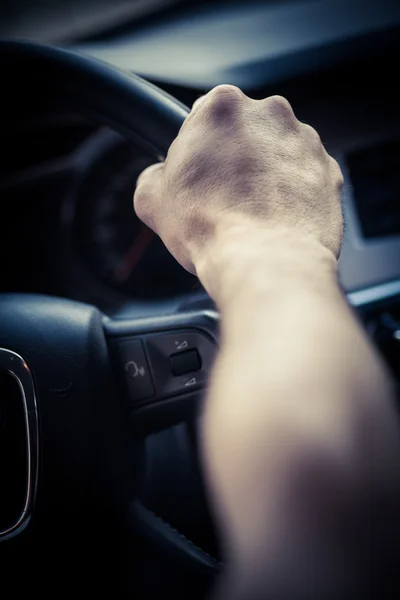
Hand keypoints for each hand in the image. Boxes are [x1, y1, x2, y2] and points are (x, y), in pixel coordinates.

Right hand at [134, 85, 343, 290]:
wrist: (267, 262)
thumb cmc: (213, 229)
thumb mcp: (151, 201)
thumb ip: (153, 176)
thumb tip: (159, 179)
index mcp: (222, 107)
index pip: (205, 116)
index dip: (199, 149)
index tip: (200, 172)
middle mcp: (269, 114)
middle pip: (246, 131)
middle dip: (236, 158)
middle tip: (225, 197)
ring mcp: (305, 141)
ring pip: (278, 153)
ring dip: (267, 175)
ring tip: (253, 214)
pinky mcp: (330, 170)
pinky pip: (305, 177)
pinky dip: (294, 193)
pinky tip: (277, 219)